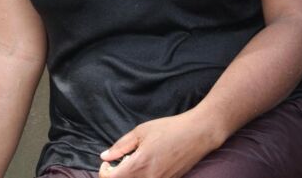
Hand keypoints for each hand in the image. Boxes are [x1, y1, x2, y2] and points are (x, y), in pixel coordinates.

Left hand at [98, 112, 220, 177]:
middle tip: (118, 162)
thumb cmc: (169, 129)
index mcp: (139, 164)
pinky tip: (145, 166)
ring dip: (128, 177)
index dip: (104, 172)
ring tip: (132, 163)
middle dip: (115, 176)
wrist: (197, 134)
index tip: (107, 162)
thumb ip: (121, 146)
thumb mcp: (141, 131)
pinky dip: (141, 177)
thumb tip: (105, 157)